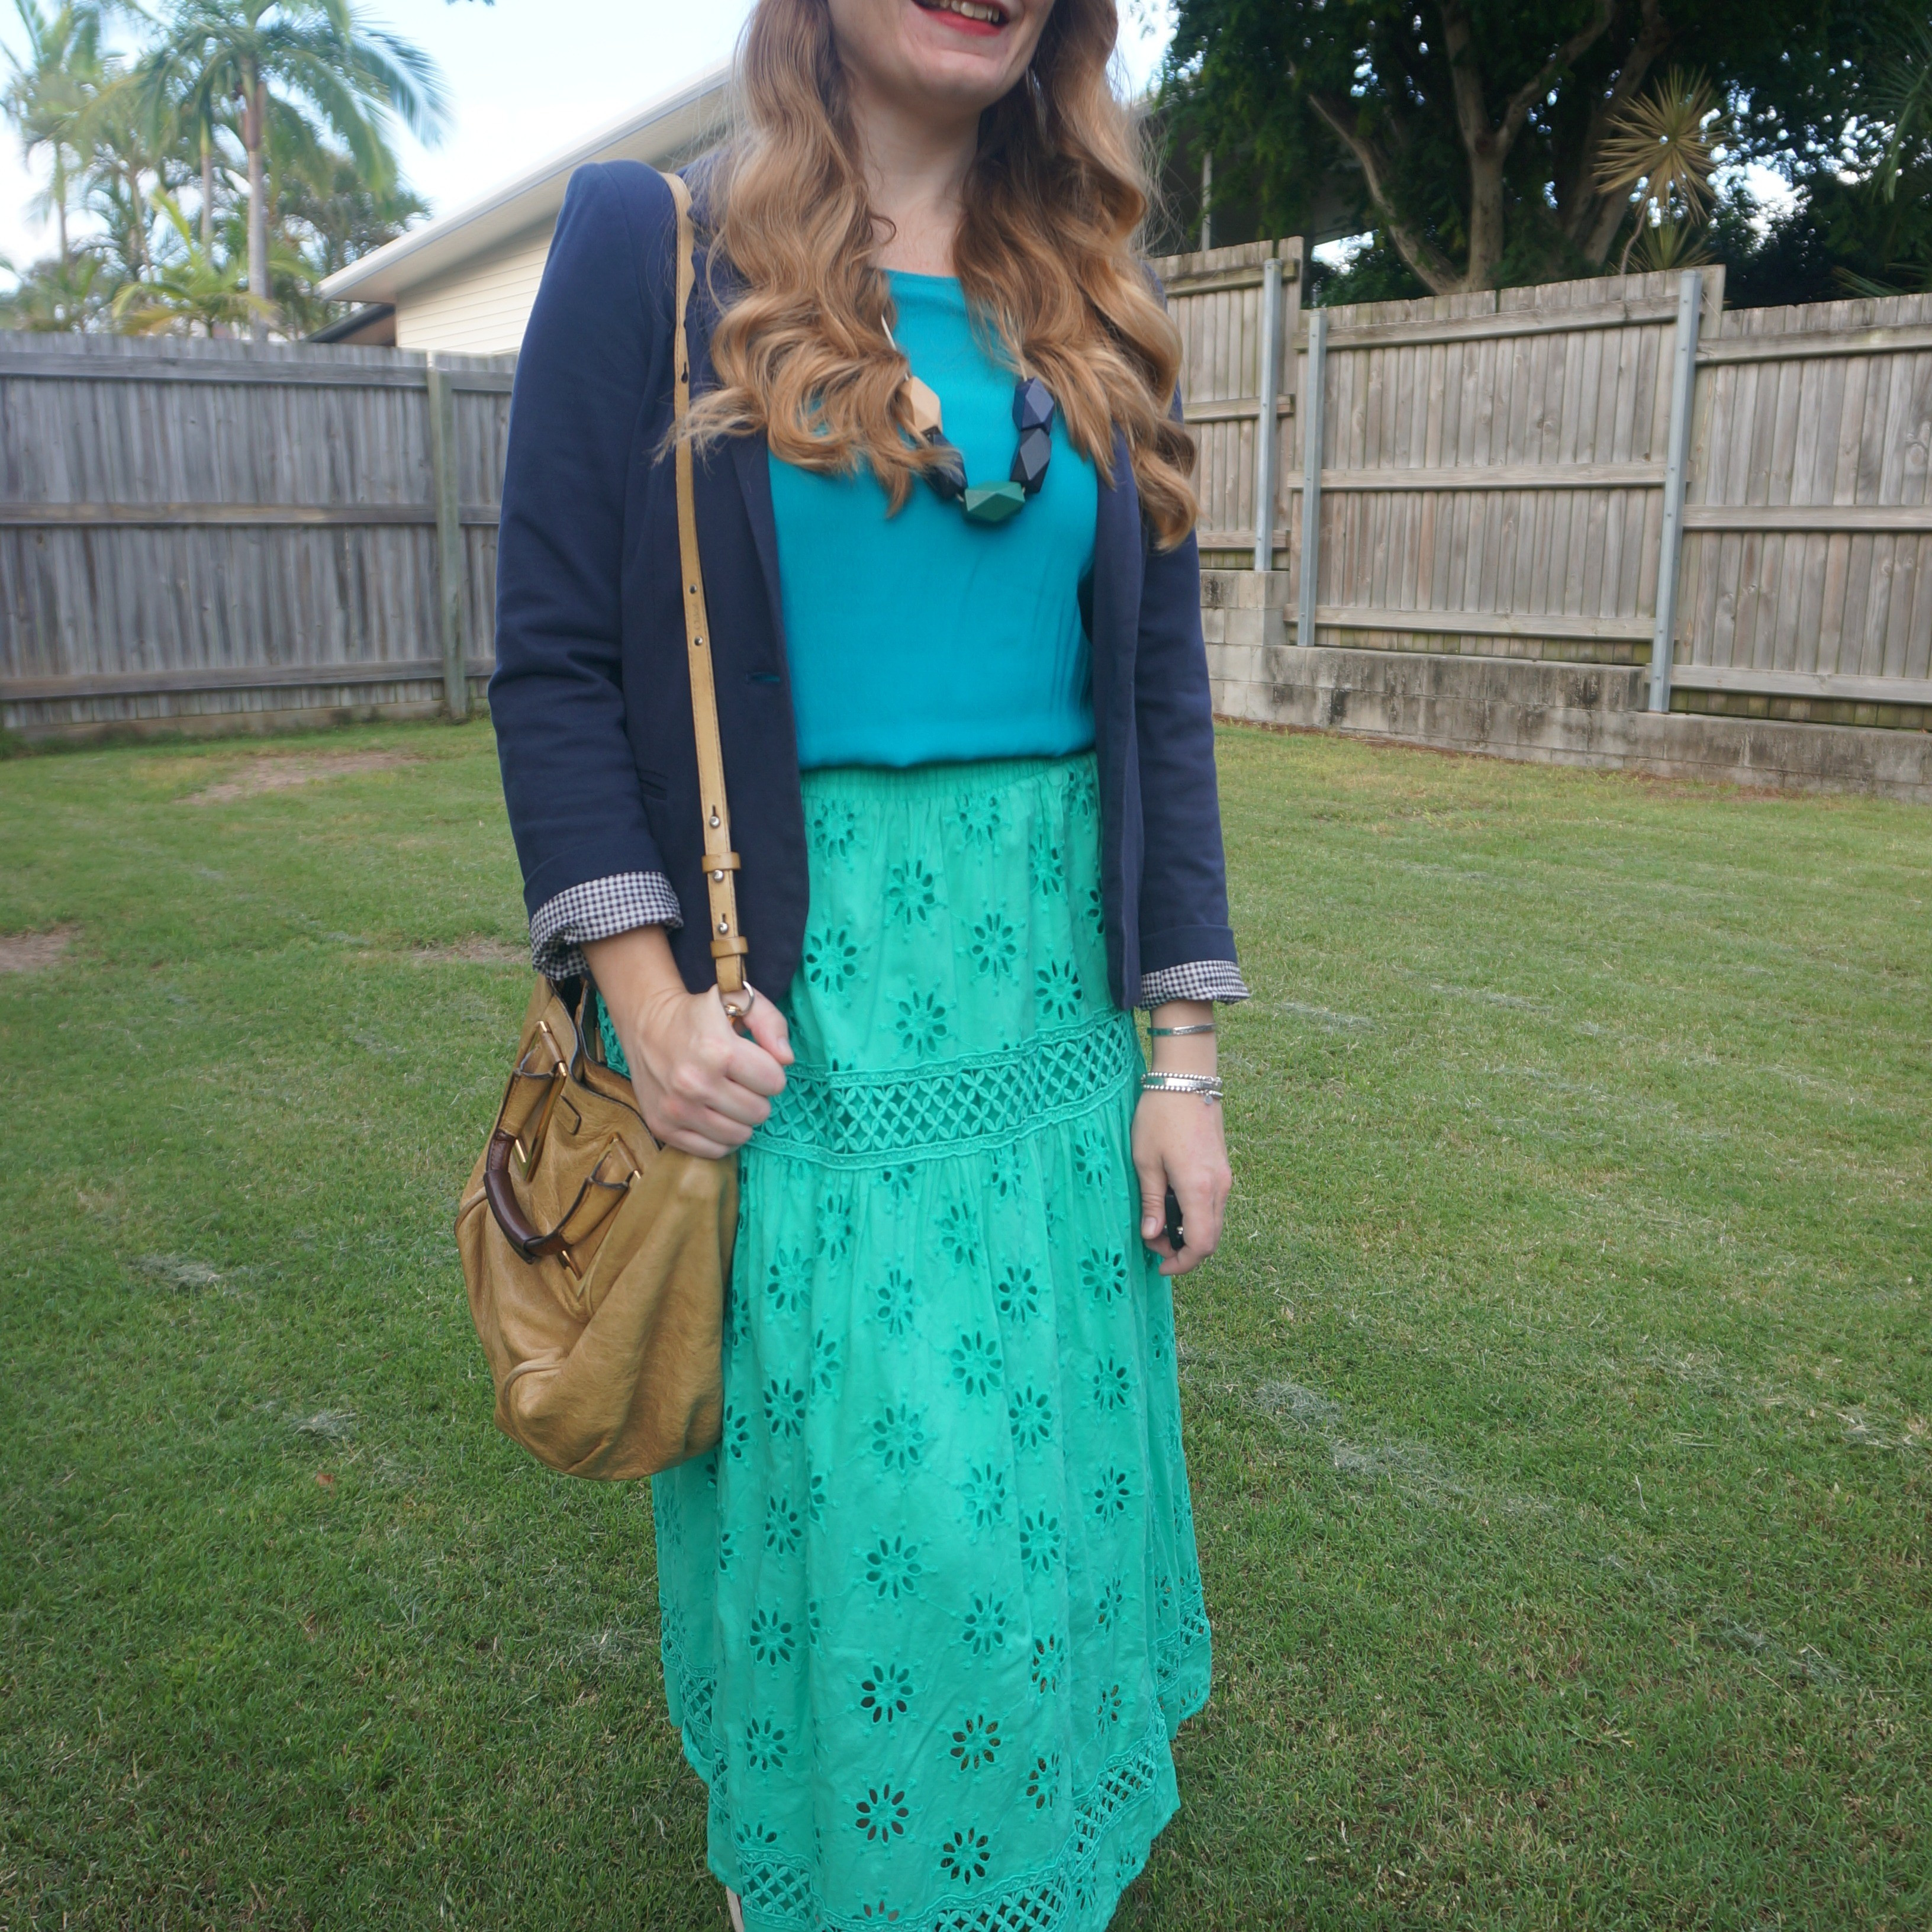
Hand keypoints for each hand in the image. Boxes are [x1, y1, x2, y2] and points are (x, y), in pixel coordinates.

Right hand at [584, 927, 791, 1159]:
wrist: (647, 1024)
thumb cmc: (699, 1014)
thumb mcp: (738, 1000)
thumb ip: (771, 1023)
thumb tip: (786, 1059)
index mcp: (718, 1049)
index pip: (774, 1082)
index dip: (770, 1072)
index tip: (754, 1063)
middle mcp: (695, 1083)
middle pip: (759, 1112)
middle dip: (757, 1096)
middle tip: (740, 1081)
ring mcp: (677, 1109)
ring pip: (739, 1136)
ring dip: (740, 1118)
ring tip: (727, 1097)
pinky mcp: (663, 1128)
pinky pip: (713, 1151)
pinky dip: (720, 1137)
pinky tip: (714, 1115)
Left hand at [1132, 1089, 1230, 1276]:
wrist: (1186, 1078)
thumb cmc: (1160, 1116)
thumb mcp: (1145, 1161)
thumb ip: (1152, 1202)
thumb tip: (1152, 1236)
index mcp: (1199, 1189)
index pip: (1201, 1245)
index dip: (1182, 1264)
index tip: (1159, 1266)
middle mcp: (1219, 1187)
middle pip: (1210, 1239)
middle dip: (1183, 1251)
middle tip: (1152, 1243)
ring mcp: (1224, 1178)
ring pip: (1213, 1223)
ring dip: (1189, 1234)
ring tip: (1157, 1222)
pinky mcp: (1222, 1168)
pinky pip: (1214, 1206)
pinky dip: (1195, 1217)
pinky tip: (1172, 1205)